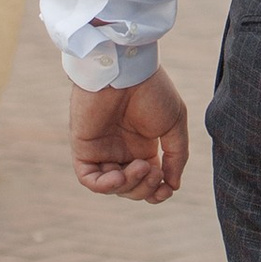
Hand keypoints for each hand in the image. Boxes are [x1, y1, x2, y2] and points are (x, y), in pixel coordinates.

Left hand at [69, 72, 189, 202]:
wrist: (127, 69)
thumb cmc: (151, 90)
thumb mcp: (174, 123)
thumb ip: (176, 155)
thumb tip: (173, 185)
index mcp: (143, 146)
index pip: (148, 182)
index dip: (157, 192)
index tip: (167, 188)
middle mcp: (121, 151)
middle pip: (131, 189)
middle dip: (146, 188)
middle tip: (154, 170)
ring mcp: (102, 150)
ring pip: (112, 187)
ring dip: (130, 186)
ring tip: (142, 166)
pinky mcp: (84, 148)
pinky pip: (89, 179)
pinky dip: (105, 186)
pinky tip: (119, 177)